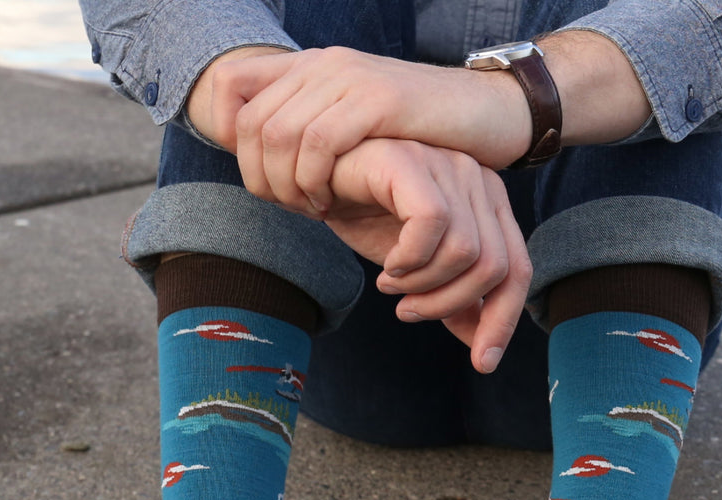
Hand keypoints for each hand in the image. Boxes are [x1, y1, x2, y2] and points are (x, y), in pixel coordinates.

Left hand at [188, 36, 650, 214]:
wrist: (487, 112)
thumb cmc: (423, 136)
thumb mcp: (357, 129)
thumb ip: (312, 134)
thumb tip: (264, 159)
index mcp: (314, 67)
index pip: (234, 94)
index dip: (237, 150)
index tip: (267, 190)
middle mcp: (325, 64)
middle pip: (252, 123)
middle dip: (260, 178)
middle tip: (292, 212)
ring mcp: (350, 78)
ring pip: (279, 133)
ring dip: (286, 185)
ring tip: (312, 212)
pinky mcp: (377, 100)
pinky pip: (319, 140)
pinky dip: (313, 180)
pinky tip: (329, 206)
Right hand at [321, 139, 531, 373]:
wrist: (318, 183)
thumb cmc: (372, 220)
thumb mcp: (422, 271)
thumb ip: (456, 301)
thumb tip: (484, 350)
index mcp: (490, 205)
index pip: (518, 272)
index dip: (503, 323)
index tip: (482, 363)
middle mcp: (478, 180)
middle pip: (495, 268)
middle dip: (448, 306)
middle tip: (407, 311)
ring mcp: (447, 166)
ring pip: (464, 252)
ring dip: (422, 284)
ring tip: (390, 283)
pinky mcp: (412, 162)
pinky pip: (431, 223)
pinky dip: (408, 259)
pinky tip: (387, 264)